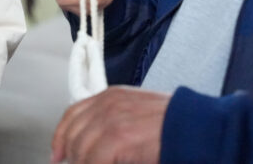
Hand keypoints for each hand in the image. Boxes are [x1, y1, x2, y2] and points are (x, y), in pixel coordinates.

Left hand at [51, 86, 169, 163]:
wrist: (195, 126)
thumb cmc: (173, 124)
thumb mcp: (136, 113)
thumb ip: (113, 122)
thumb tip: (92, 144)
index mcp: (111, 96)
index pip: (73, 114)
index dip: (61, 136)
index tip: (57, 155)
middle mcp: (107, 104)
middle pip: (72, 133)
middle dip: (72, 156)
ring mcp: (111, 120)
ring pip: (80, 151)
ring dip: (85, 163)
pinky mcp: (117, 138)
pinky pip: (92, 161)